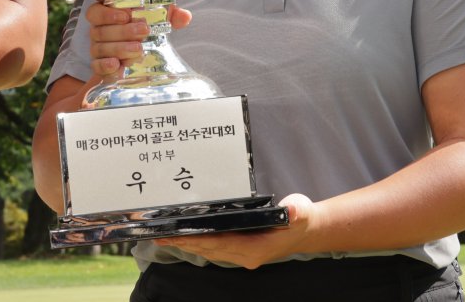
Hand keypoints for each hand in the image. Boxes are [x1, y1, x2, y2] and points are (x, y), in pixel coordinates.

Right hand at [84, 0, 191, 77]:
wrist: (137, 60)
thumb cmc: (142, 31)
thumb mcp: (157, 21)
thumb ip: (170, 16)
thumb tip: (185, 16)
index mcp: (107, 12)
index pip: (99, 5)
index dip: (111, 8)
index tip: (129, 12)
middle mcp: (99, 29)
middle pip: (100, 27)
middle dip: (123, 29)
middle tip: (144, 30)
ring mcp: (97, 47)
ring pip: (100, 46)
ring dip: (120, 47)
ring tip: (139, 49)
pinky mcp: (98, 66)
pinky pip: (96, 66)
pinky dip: (105, 65)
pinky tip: (117, 65)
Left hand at [155, 193, 316, 268]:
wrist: (304, 231)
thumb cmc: (299, 219)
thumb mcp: (300, 212)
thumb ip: (295, 212)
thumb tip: (292, 211)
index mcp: (255, 248)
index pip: (220, 243)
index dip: (199, 239)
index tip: (178, 235)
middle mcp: (244, 255)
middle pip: (208, 249)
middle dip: (184, 242)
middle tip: (159, 235)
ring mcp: (240, 253)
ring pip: (208, 250)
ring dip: (186, 244)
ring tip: (163, 237)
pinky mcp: (238, 249)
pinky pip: (213, 247)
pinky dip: (197, 242)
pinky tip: (183, 236)